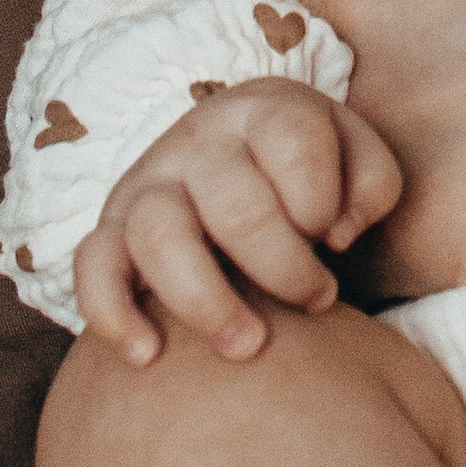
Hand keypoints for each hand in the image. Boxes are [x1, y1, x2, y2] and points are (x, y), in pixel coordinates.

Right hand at [72, 82, 401, 366]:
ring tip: (247, 346)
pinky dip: (112, 312)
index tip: (338, 241)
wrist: (235, 161)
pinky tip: (148, 355)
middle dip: (285, 268)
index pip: (293, 144)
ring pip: (160, 236)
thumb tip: (340, 233)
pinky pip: (92, 267)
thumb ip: (373, 184)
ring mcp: (148, 185)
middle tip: (318, 301)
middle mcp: (198, 142)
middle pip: (236, 206)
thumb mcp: (356, 156)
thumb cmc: (310, 173)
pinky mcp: (111, 231)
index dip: (324, 202)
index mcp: (264, 111)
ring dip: (207, 301)